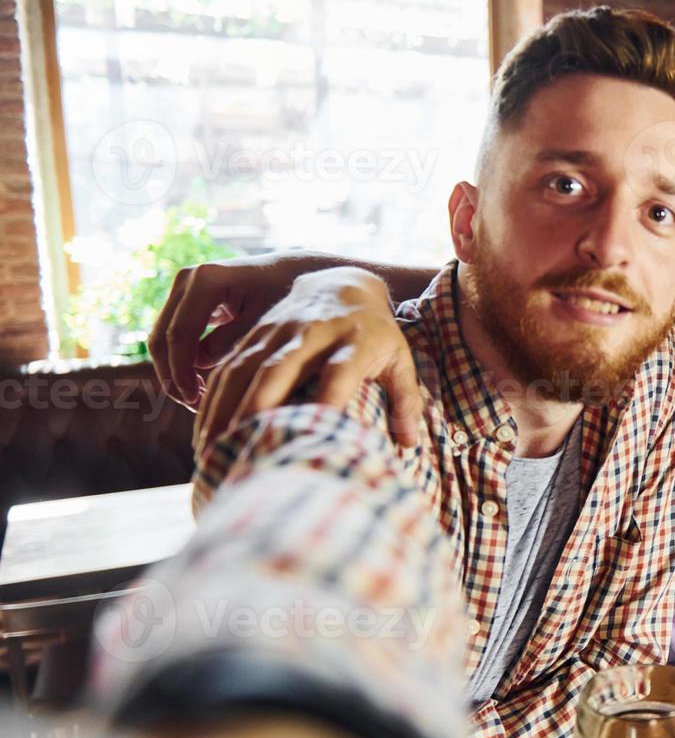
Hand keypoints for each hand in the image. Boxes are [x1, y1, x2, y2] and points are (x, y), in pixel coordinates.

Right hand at [149, 252, 346, 406]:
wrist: (294, 271)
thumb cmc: (286, 294)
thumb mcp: (264, 321)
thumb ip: (230, 343)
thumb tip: (198, 365)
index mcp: (206, 280)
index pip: (179, 334)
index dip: (181, 372)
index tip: (194, 401)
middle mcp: (187, 279)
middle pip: (161, 338)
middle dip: (173, 376)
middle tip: (195, 406)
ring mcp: (184, 288)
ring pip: (163, 340)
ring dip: (176, 372)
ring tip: (200, 400)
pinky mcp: (187, 300)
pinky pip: (176, 336)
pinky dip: (184, 361)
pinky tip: (203, 385)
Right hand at [195, 268, 423, 451]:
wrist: (344, 284)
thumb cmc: (376, 333)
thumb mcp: (400, 360)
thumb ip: (406, 400)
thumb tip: (408, 444)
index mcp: (353, 341)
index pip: (339, 372)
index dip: (328, 401)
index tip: (316, 437)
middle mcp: (311, 334)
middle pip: (278, 370)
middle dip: (256, 409)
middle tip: (240, 451)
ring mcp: (278, 332)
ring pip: (242, 367)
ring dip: (223, 409)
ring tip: (210, 453)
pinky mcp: (255, 334)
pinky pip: (226, 365)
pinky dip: (211, 398)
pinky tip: (203, 432)